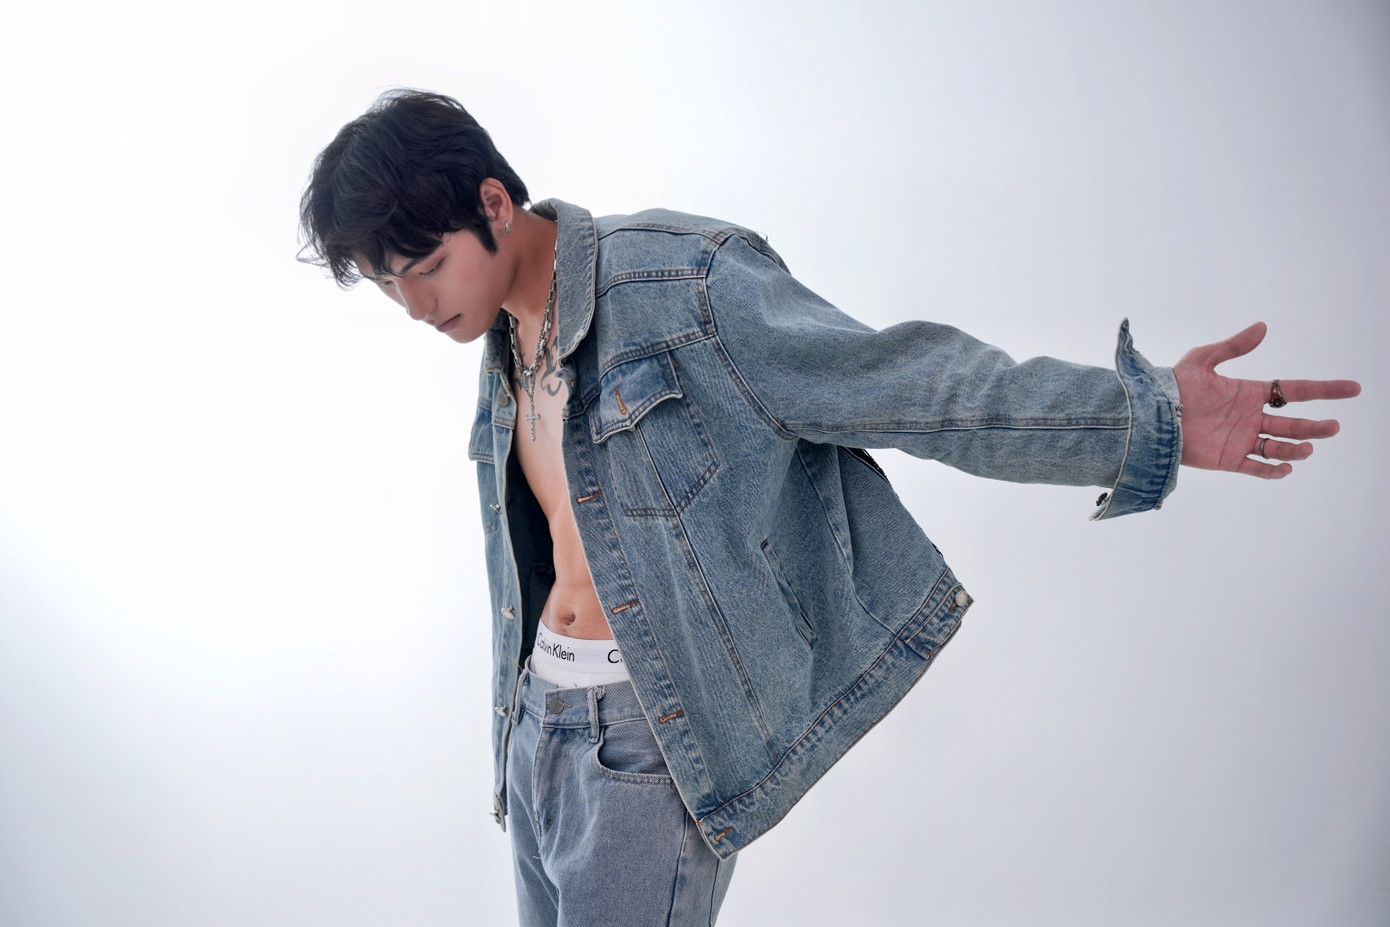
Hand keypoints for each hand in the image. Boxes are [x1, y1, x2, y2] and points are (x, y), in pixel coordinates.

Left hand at [1173, 322, 1360, 478]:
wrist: (1150, 415)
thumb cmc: (1173, 385)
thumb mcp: (1202, 360)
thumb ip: (1233, 346)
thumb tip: (1263, 326)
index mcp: (1250, 393)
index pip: (1295, 391)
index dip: (1325, 389)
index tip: (1352, 388)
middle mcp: (1251, 417)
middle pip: (1293, 424)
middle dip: (1315, 427)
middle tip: (1333, 427)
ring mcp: (1241, 439)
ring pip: (1279, 447)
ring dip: (1296, 449)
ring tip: (1308, 449)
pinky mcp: (1227, 459)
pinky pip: (1256, 468)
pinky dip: (1272, 471)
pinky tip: (1284, 469)